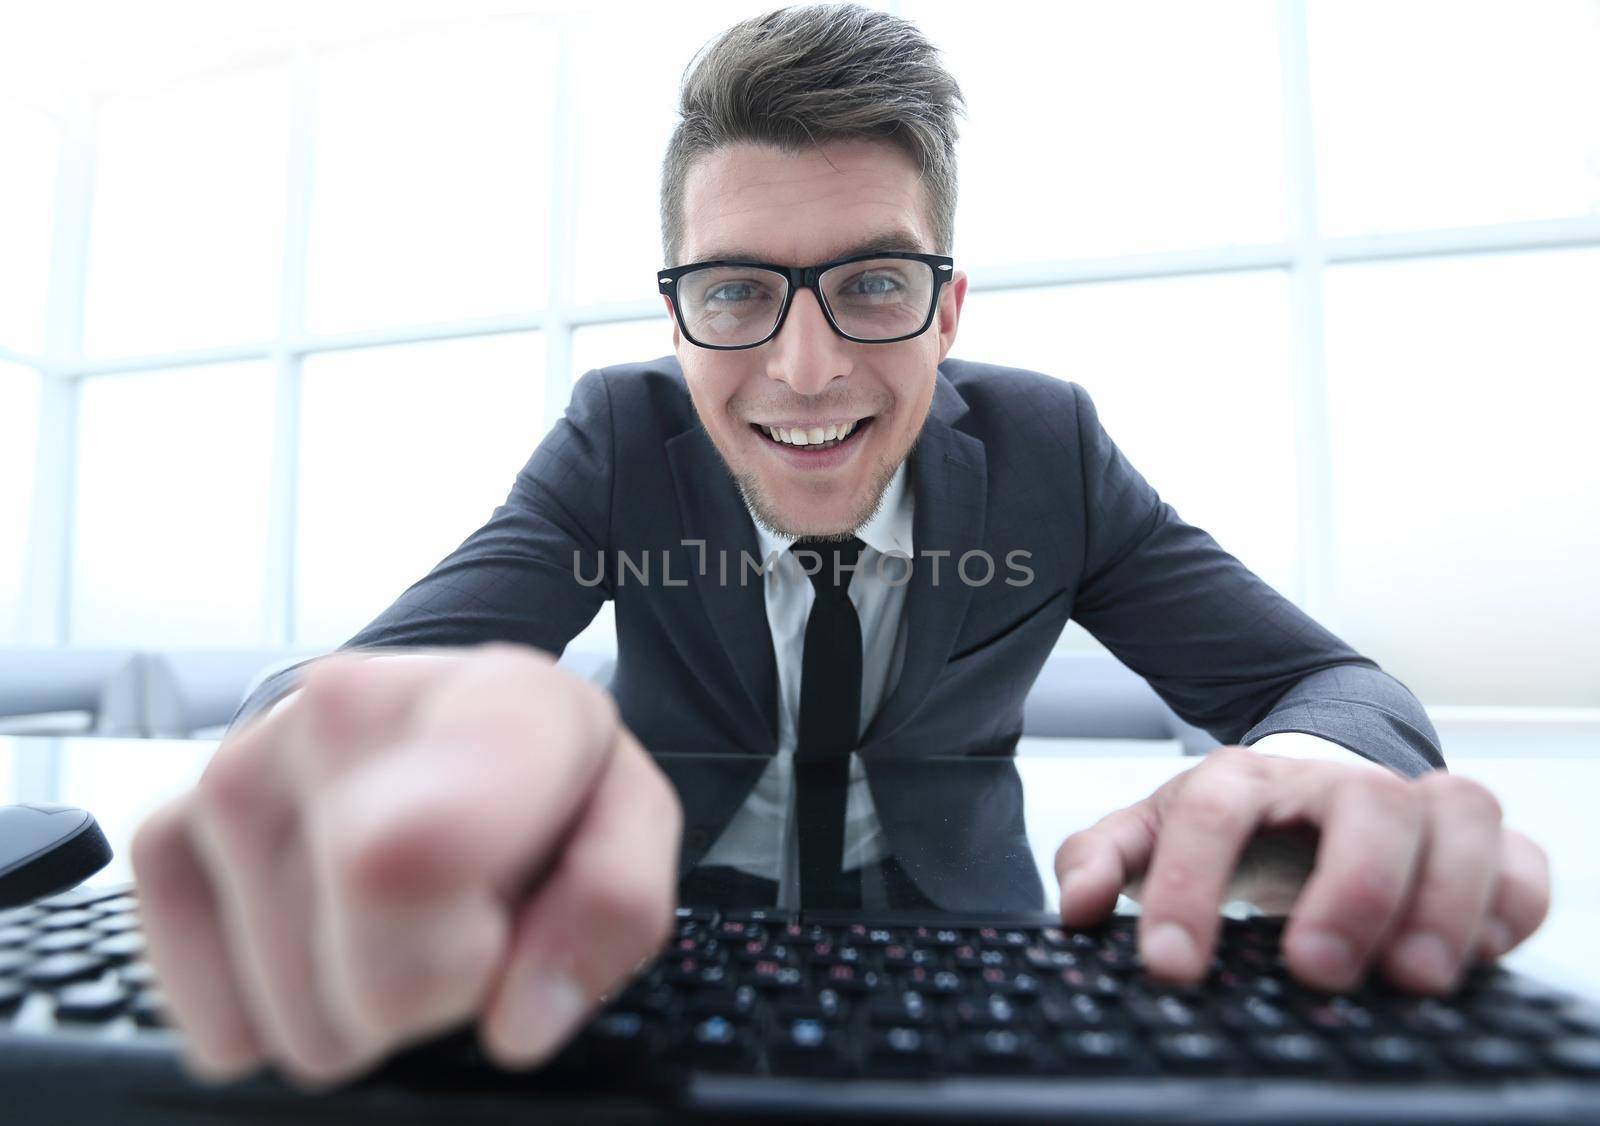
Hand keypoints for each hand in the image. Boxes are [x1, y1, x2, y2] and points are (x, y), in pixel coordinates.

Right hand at [130, 644, 681, 1088]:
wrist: (430, 713)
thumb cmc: (534, 773)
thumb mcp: (625, 818)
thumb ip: (611, 907)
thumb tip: (521, 1018)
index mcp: (484, 701)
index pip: (410, 857)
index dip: (459, 957)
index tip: (491, 944)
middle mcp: (339, 714)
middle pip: (376, 991)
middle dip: (438, 989)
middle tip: (466, 910)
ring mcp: (235, 774)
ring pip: (302, 1032)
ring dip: (361, 992)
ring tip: (401, 901)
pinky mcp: (165, 839)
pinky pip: (223, 1033)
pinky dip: (282, 1004)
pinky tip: (328, 922)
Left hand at [1053, 745, 1550, 993]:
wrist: (1306, 788)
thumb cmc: (1232, 825)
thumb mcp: (1154, 835)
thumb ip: (1103, 859)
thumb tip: (1078, 906)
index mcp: (1243, 778)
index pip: (1215, 813)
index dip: (1190, 887)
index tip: (1171, 968)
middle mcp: (1336, 781)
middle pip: (1367, 800)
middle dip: (1350, 885)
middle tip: (1317, 969)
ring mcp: (1416, 803)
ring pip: (1461, 812)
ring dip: (1446, 895)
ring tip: (1415, 978)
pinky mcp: (1480, 843)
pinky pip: (1521, 857)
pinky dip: (1511, 905)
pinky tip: (1477, 956)